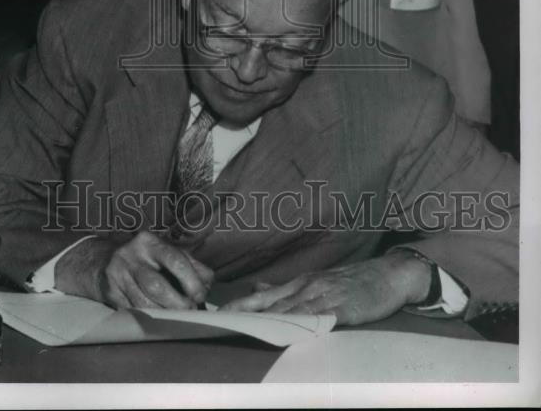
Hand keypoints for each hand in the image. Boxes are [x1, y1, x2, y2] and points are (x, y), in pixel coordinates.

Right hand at [55, 230, 213, 309]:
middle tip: (189, 311)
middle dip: (177, 304)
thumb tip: (207, 284)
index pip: (175, 259)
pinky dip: (150, 318)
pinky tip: (159, 319)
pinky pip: (133, 311)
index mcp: (150, 242)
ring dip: (165, 315)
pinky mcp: (110, 293)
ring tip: (177, 318)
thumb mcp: (165, 253)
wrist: (102, 262)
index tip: (200, 295)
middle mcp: (131, 255)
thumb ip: (190, 265)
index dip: (191, 281)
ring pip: (144, 303)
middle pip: (157, 286)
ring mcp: (117, 275)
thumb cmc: (144, 259)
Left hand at [221, 252, 431, 325]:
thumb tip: (256, 289)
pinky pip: (320, 318)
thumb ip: (287, 289)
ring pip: (292, 312)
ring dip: (268, 321)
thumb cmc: (353, 282)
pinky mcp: (343, 308)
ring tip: (246, 329)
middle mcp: (308, 287)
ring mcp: (325, 296)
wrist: (389, 275)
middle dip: (246, 314)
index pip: (264, 298)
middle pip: (272, 305)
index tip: (217, 313)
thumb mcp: (317, 282)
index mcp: (300, 284)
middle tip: (221, 321)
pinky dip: (304, 324)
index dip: (241, 306)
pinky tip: (291, 331)